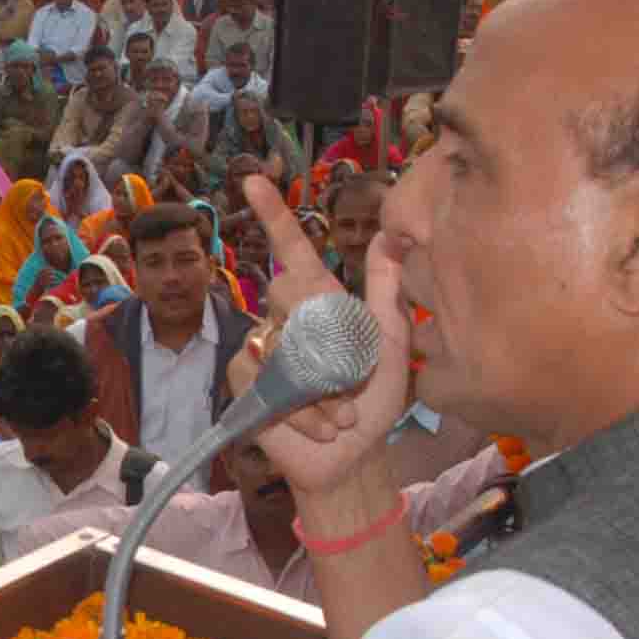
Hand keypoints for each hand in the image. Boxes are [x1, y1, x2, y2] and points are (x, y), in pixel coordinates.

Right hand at [231, 174, 412, 498]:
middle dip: (323, 333)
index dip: (273, 214)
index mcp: (322, 301)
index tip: (253, 179)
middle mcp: (287, 318)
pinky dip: (304, 408)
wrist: (353, 459)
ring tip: (343, 411)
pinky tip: (322, 426)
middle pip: (285, 291)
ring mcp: (262, 348)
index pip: (292, 250)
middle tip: (350, 374)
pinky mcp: (246, 381)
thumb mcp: (392, 344)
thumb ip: (388, 292)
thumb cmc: (375, 401)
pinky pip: (268, 378)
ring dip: (321, 386)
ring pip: (281, 341)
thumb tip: (389, 235)